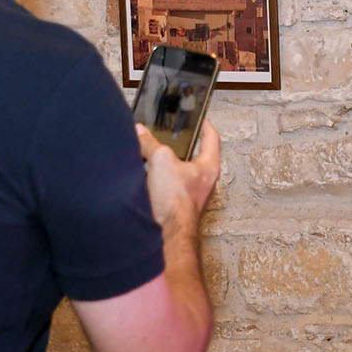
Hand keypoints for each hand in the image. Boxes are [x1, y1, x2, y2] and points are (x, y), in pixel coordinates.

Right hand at [134, 119, 219, 233]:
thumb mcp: (160, 160)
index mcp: (209, 166)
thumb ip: (150, 143)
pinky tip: (144, 177)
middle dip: (179, 145)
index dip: (204, 124)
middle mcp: (203, 181)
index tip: (199, 117)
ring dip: (165, 163)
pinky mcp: (176, 206)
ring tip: (151, 153)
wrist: (167, 235)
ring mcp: (190, 195)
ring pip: (178, 172)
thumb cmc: (175, 202)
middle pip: (193, 155)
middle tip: (169, 134)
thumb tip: (140, 132)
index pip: (211, 138)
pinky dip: (157, 179)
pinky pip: (168, 186)